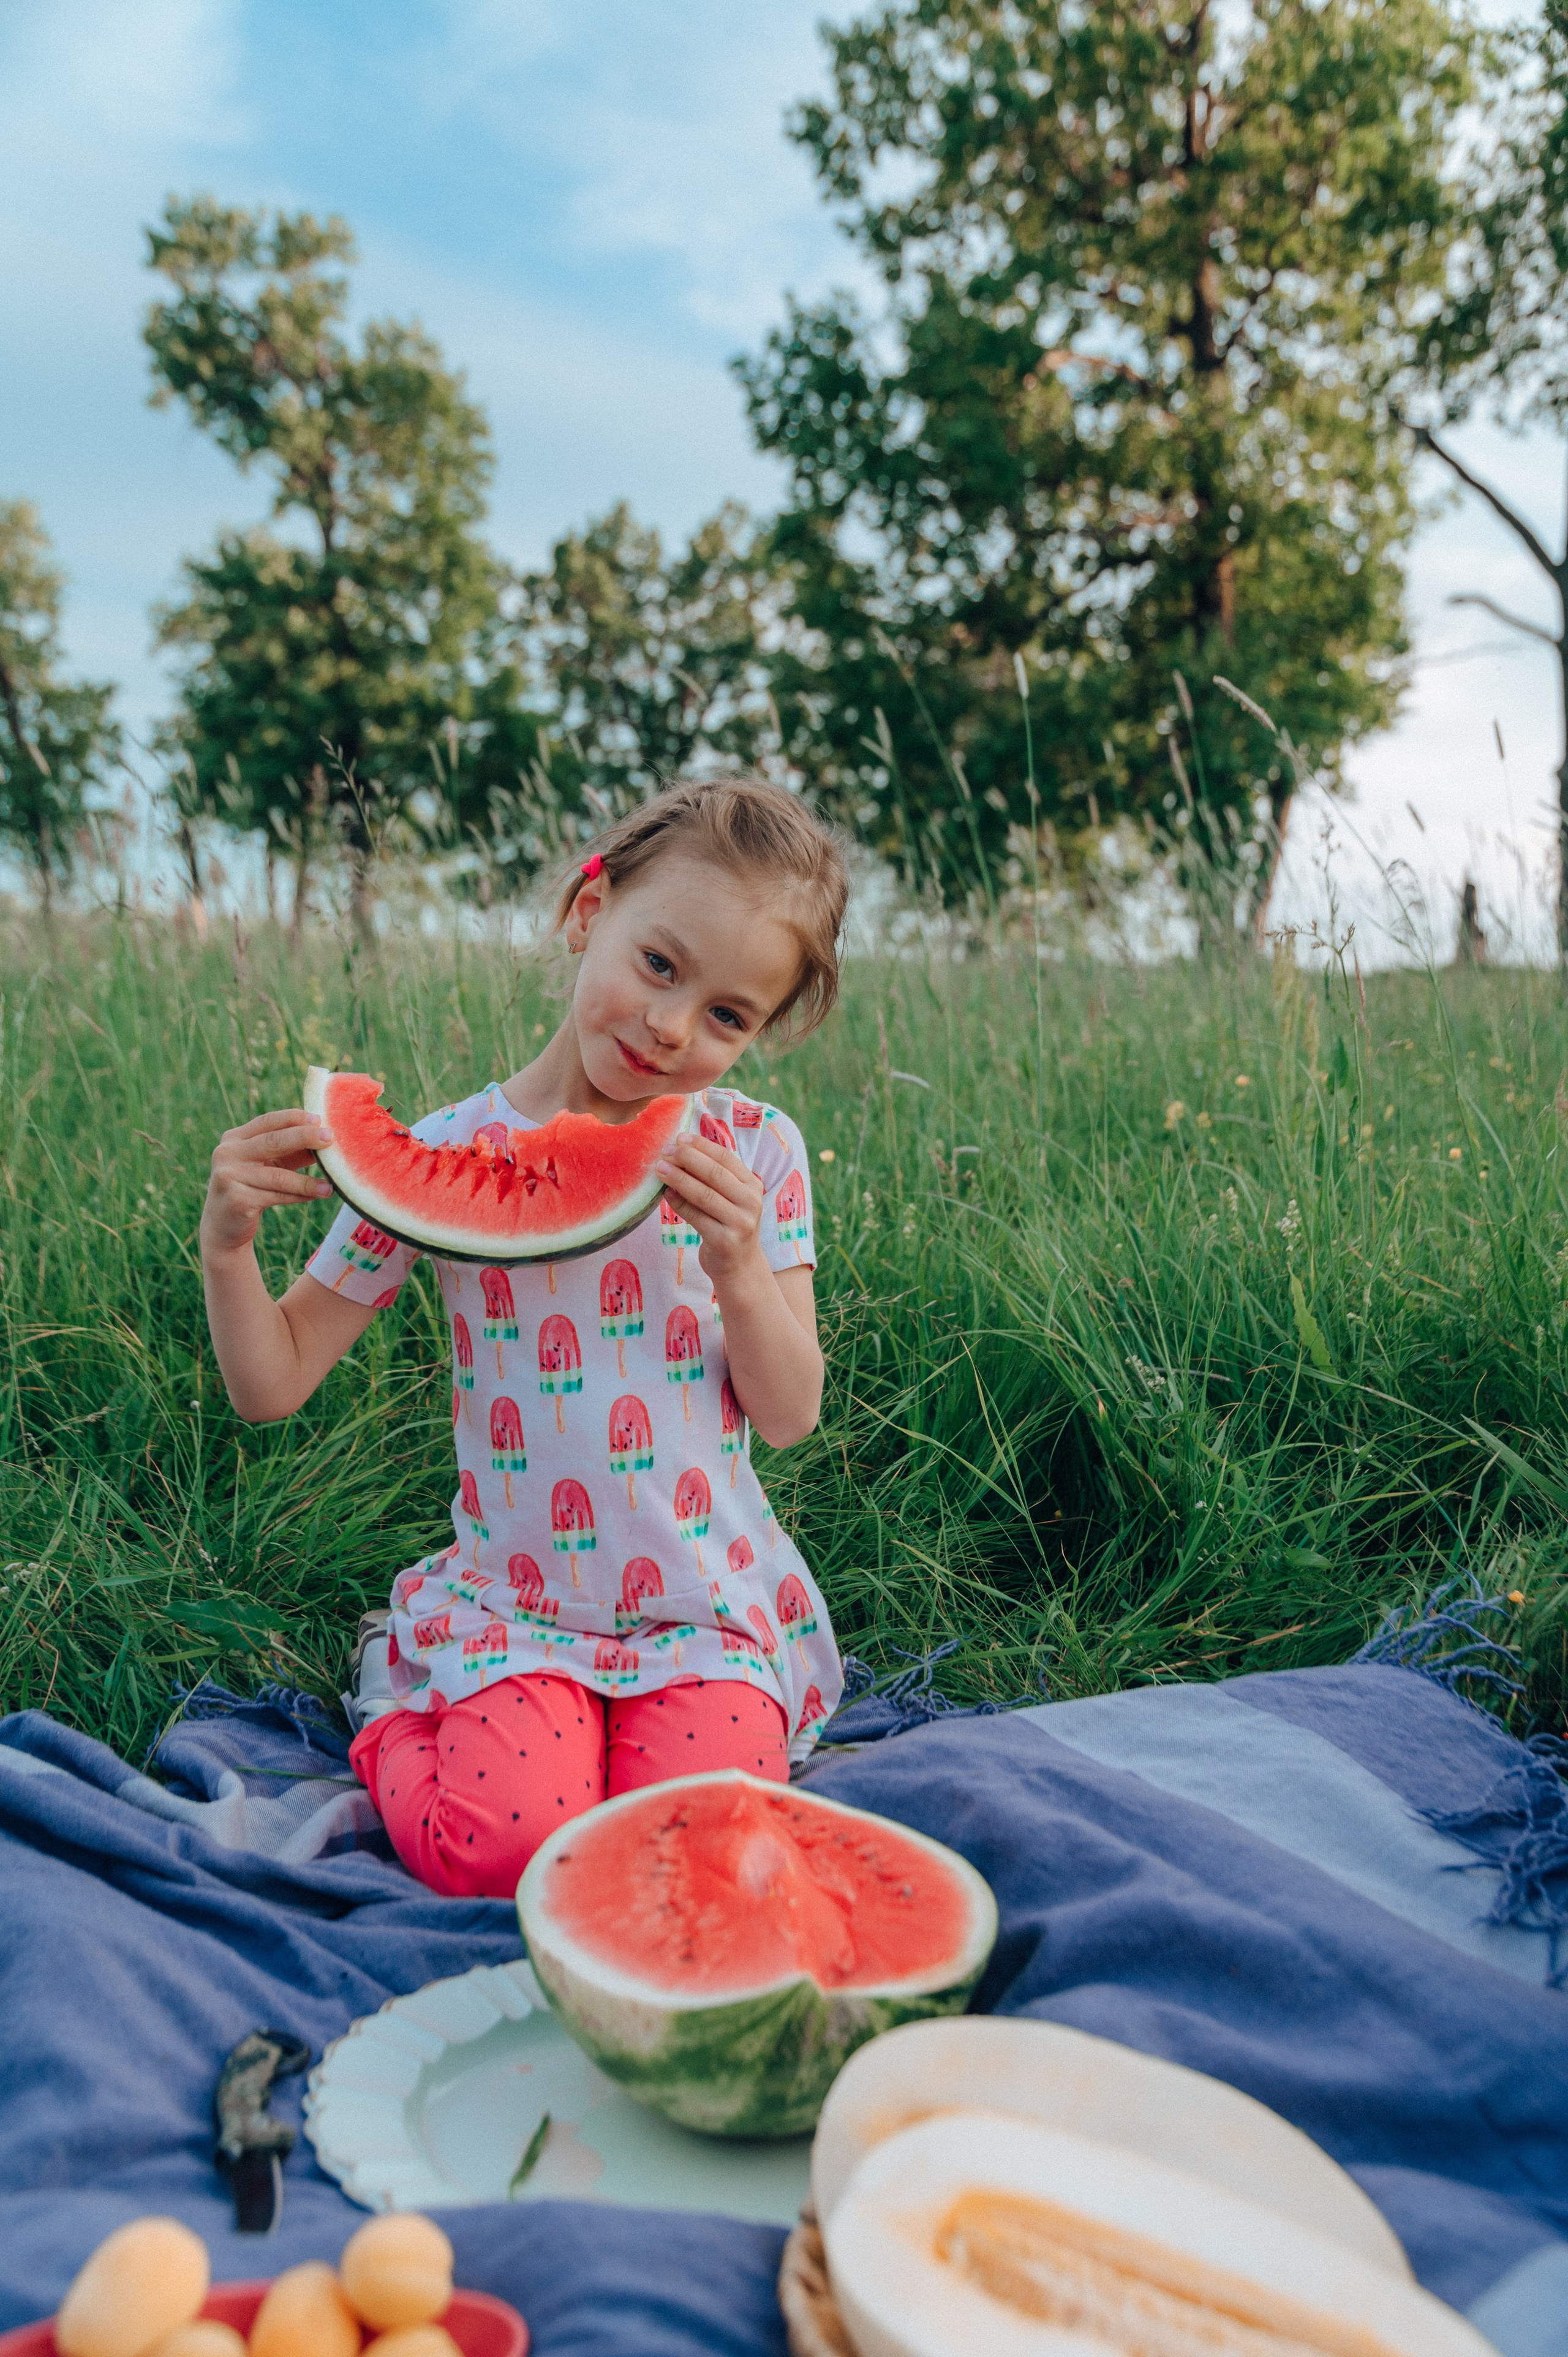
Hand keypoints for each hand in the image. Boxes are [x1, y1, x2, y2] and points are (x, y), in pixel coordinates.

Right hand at [201, 1108, 335, 1258]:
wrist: (223, 1226)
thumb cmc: (252, 1188)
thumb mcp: (270, 1165)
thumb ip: (291, 1152)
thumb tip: (326, 1138)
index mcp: (234, 1139)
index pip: (267, 1121)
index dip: (293, 1118)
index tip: (319, 1118)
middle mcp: (227, 1153)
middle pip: (273, 1141)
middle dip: (304, 1137)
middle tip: (330, 1137)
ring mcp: (229, 1176)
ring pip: (278, 1176)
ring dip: (308, 1181)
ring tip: (331, 1185)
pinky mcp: (237, 1200)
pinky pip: (276, 1196)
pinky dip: (300, 1195)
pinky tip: (318, 1195)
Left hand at [656, 1133, 766, 1289]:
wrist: (740, 1267)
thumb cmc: (729, 1226)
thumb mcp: (731, 1199)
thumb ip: (714, 1179)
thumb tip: (679, 1152)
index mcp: (752, 1185)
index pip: (726, 1158)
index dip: (702, 1146)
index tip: (680, 1137)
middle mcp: (750, 1202)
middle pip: (715, 1174)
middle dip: (687, 1159)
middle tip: (665, 1150)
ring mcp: (739, 1223)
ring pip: (704, 1194)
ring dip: (679, 1179)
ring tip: (659, 1168)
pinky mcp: (724, 1241)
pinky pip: (696, 1217)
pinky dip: (679, 1204)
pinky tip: (666, 1194)